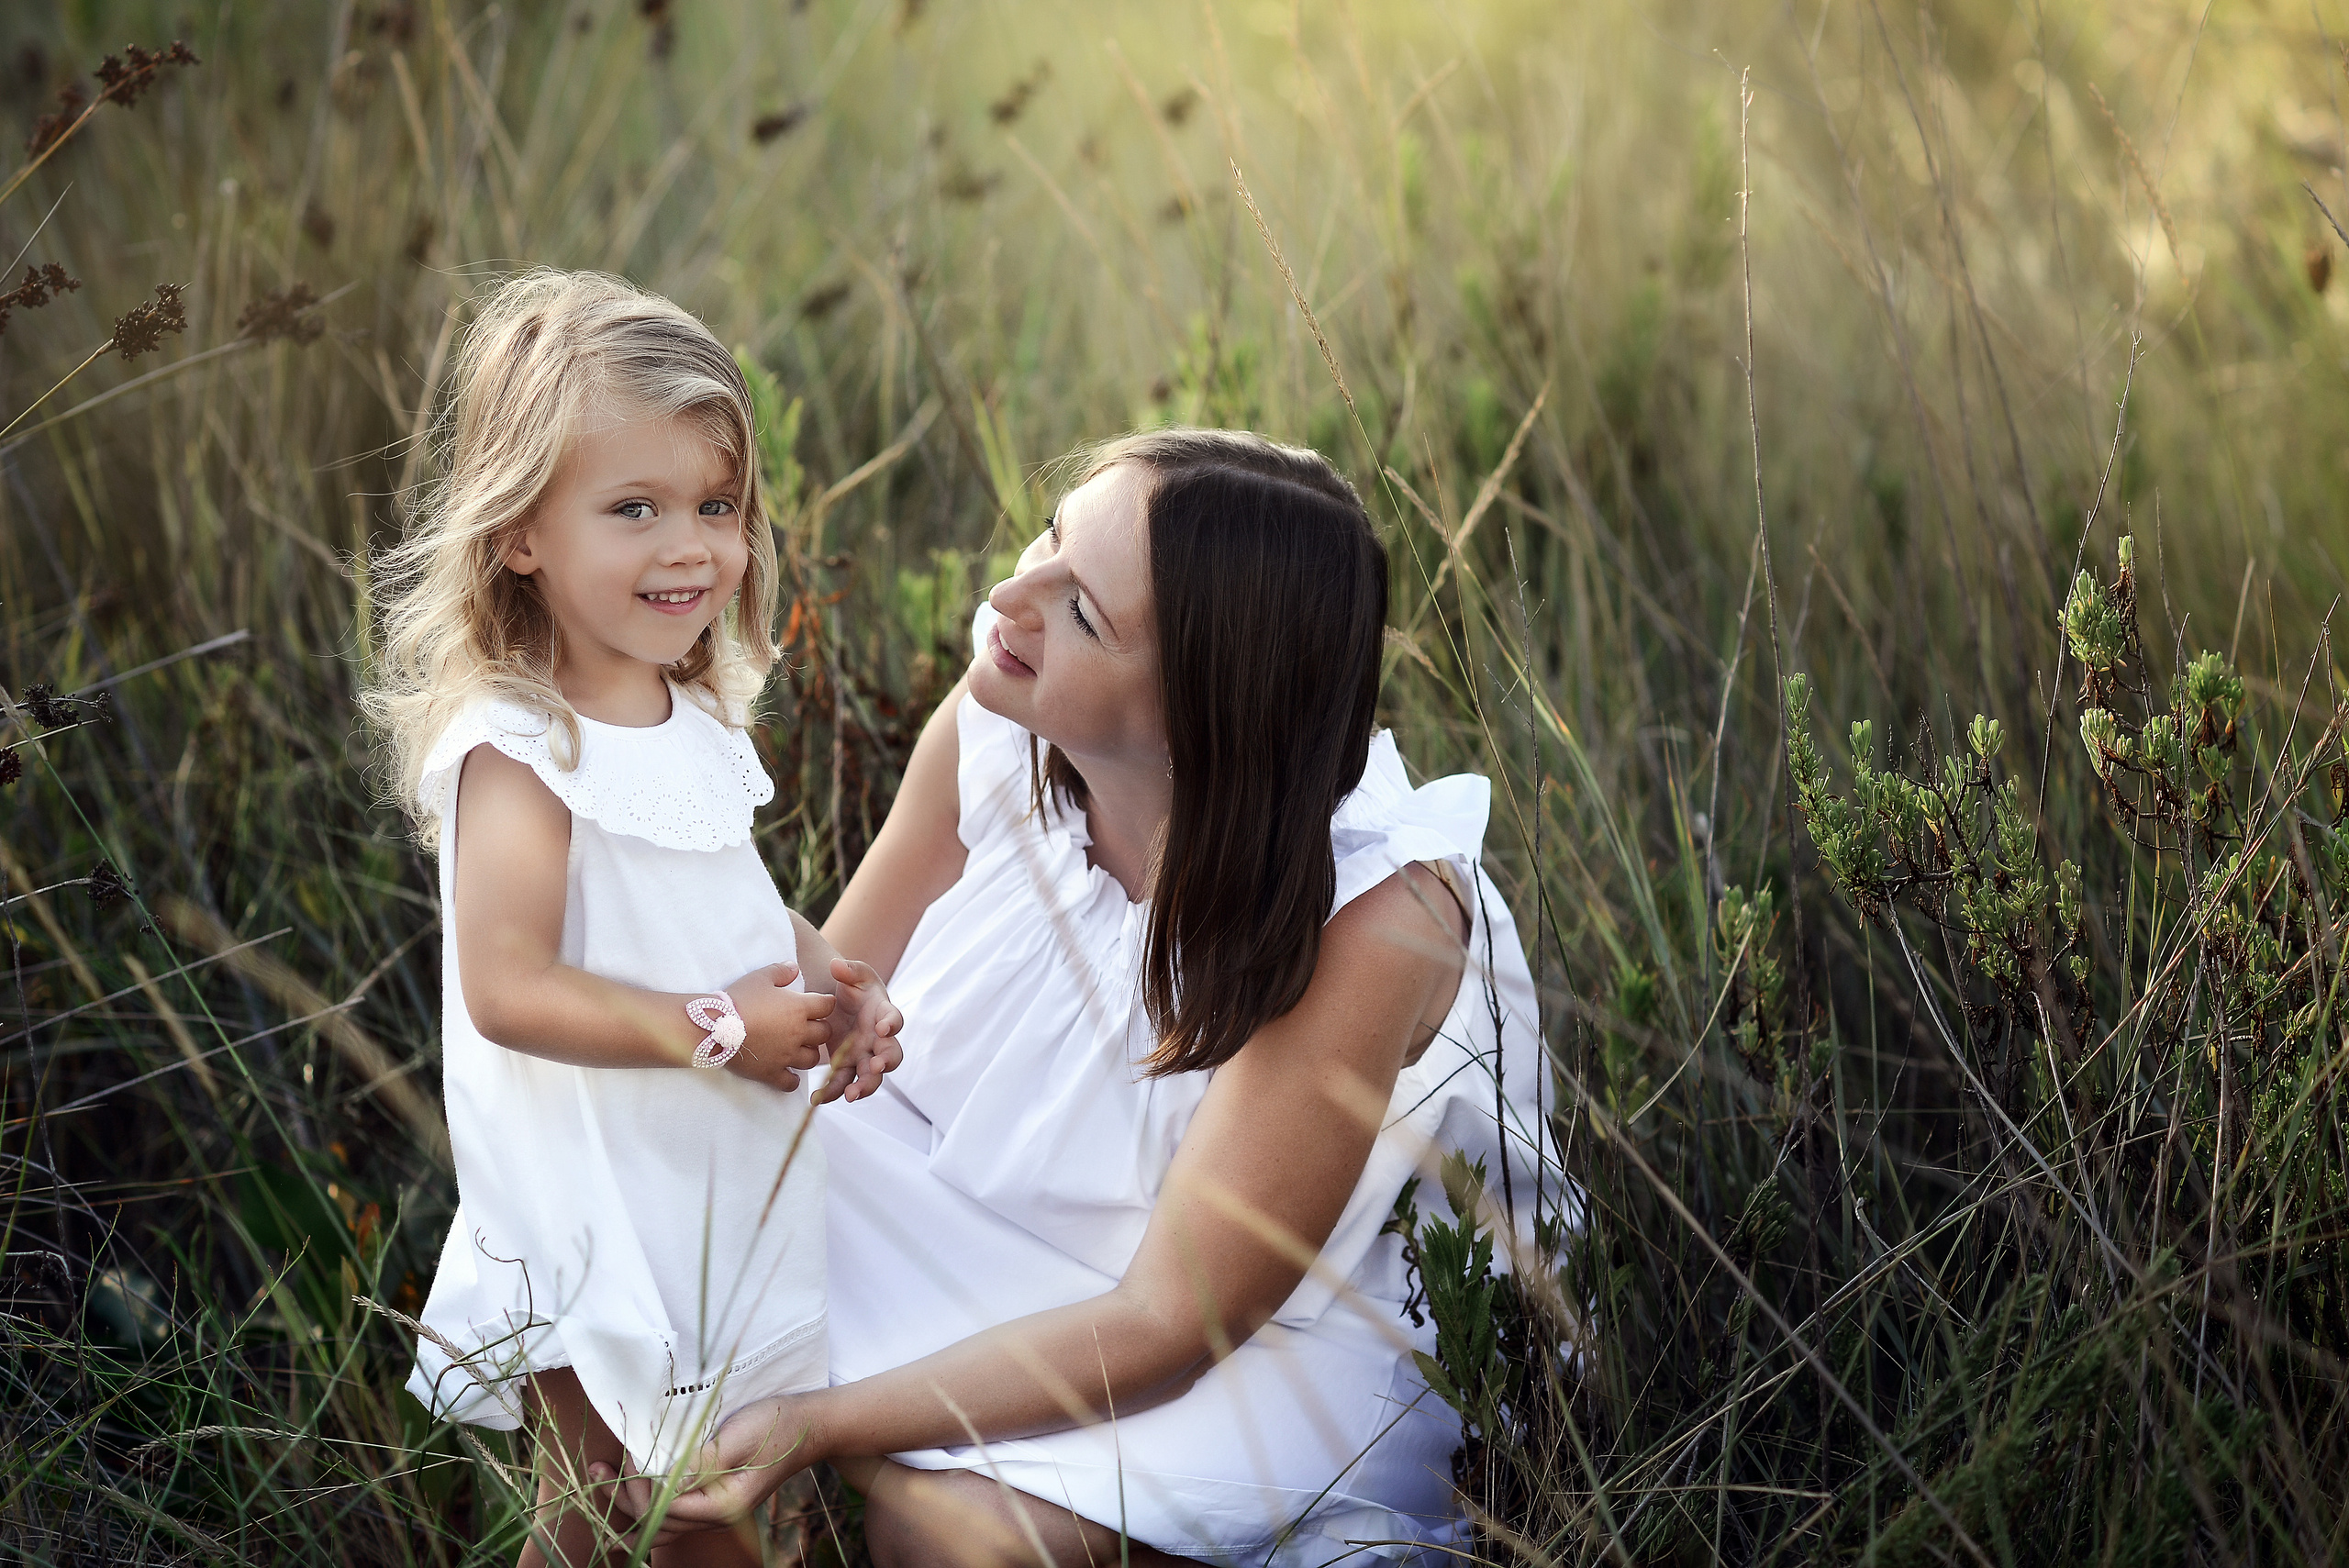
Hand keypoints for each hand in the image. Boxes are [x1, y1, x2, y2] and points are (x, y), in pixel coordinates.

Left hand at [597, 1394, 816, 1547]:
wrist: (809, 1425)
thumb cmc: (776, 1426)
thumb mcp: (735, 1439)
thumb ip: (699, 1464)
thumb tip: (660, 1481)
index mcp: (721, 1506)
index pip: (664, 1510)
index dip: (640, 1486)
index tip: (630, 1453)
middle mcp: (715, 1516)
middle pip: (656, 1523)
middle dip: (626, 1496)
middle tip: (605, 1465)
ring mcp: (714, 1509)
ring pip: (660, 1520)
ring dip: (630, 1499)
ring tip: (602, 1476)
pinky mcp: (713, 1495)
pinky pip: (672, 1509)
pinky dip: (648, 1498)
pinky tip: (633, 1482)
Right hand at [716, 963, 835, 1091]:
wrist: (714, 1027)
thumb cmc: (738, 999)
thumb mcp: (759, 977)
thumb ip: (781, 971)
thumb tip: (795, 968)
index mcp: (798, 1008)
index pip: (828, 1006)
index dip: (825, 1004)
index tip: (818, 1005)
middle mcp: (797, 1033)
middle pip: (825, 1034)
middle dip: (820, 1029)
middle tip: (808, 1026)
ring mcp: (786, 1055)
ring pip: (812, 1059)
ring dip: (808, 1053)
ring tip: (798, 1048)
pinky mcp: (772, 1072)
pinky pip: (791, 1083)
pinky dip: (792, 1079)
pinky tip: (788, 1072)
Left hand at [811, 957, 903, 1104]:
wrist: (837, 1000)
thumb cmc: (851, 986)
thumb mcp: (853, 973)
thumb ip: (848, 969)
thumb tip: (837, 966)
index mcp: (883, 1014)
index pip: (894, 1019)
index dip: (892, 1024)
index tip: (884, 1027)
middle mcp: (878, 1039)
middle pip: (890, 1056)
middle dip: (885, 1063)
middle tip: (875, 1067)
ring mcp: (864, 1055)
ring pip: (870, 1076)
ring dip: (864, 1086)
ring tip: (851, 1094)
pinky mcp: (846, 1066)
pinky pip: (842, 1082)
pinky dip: (832, 1092)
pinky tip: (818, 1099)